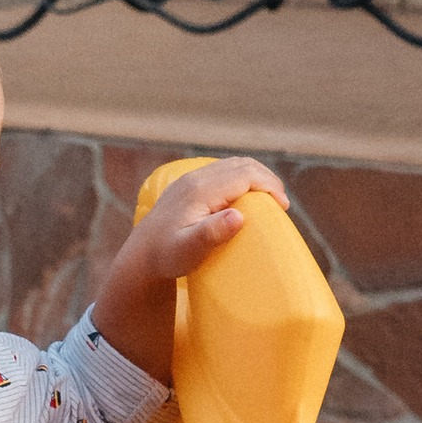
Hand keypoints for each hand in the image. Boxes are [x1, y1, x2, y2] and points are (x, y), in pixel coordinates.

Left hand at [95, 154, 286, 385]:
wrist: (139, 257)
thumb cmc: (165, 258)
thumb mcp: (189, 251)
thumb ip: (212, 233)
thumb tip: (238, 216)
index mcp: (200, 190)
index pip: (245, 175)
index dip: (269, 186)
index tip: (282, 207)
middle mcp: (194, 178)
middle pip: (241, 165)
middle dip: (266, 179)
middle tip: (281, 203)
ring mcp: (189, 180)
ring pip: (232, 166)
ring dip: (254, 178)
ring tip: (268, 200)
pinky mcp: (187, 186)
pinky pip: (221, 173)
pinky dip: (240, 180)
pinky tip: (245, 199)